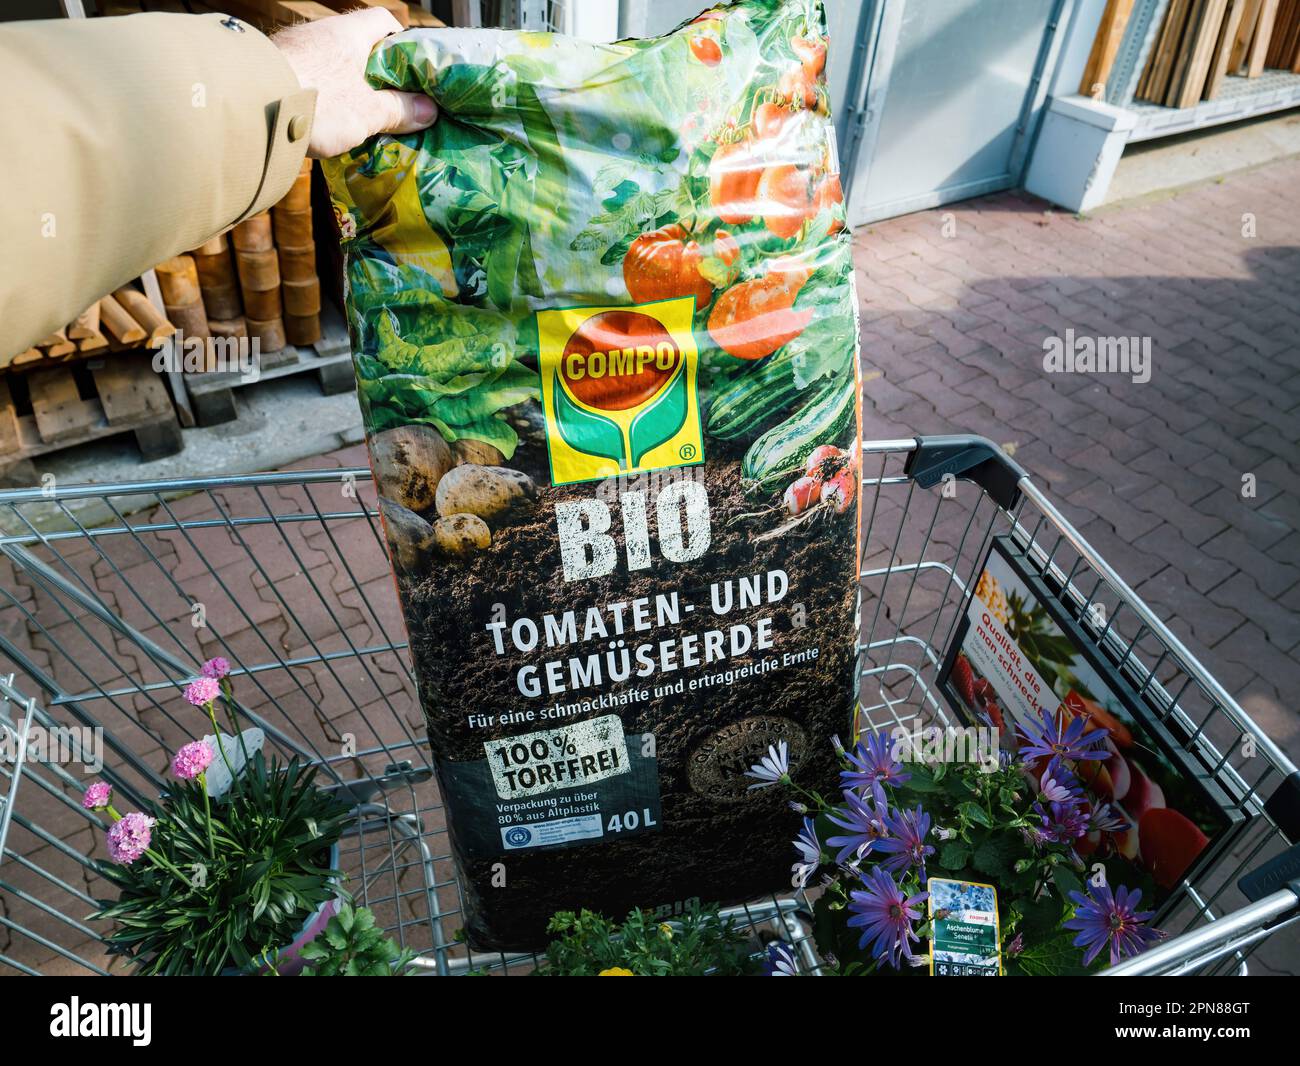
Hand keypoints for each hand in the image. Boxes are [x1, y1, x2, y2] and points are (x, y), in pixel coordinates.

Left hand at [274, 8, 436, 158]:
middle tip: (392, 103)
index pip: (384, 22)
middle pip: (358, 47)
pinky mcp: (274, 71)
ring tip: (359, 118)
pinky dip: (322, 97)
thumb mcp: (367, 112)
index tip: (414, 70)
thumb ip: (399, 110)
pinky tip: (325, 121)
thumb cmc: (318, 101)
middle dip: (376, 74)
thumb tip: (429, 110)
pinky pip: (309, 79)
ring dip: (347, 88)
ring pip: (332, 66)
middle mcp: (320, 34)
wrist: (249, 107)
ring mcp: (294, 51)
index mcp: (349, 33)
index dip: (403, 43)